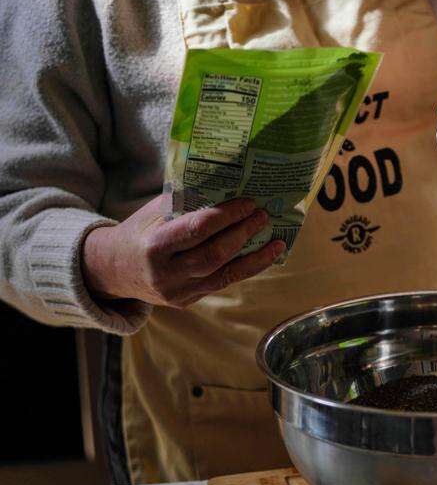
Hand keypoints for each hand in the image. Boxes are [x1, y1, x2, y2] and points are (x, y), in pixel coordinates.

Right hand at [81, 195, 284, 308]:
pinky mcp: (186, 301)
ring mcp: (176, 292)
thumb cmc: (140, 231)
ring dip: (254, 257)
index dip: (226, 216)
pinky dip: (246, 269)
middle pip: (214, 255)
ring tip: (276, 241)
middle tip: (263, 216)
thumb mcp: (154, 212)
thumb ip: (186, 201)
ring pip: (223, 276)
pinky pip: (222, 284)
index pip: (197, 230)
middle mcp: (165, 273)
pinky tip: (265, 256)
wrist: (111, 270)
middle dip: (243, 234)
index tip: (247, 202)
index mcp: (154, 246)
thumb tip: (228, 182)